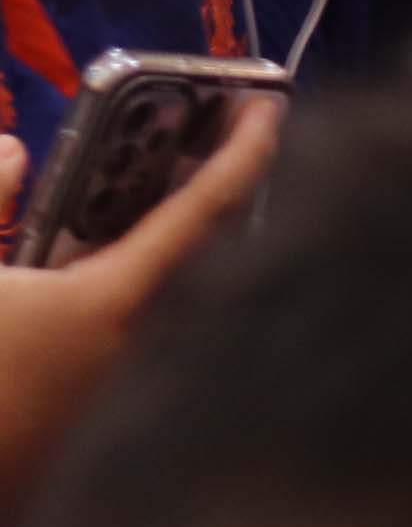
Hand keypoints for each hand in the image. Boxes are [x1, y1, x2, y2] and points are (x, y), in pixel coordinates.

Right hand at [0, 103, 280, 518]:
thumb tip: (15, 150)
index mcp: (110, 303)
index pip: (202, 210)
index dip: (243, 150)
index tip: (271, 103)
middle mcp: (145, 350)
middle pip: (213, 254)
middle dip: (222, 190)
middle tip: (226, 130)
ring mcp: (136, 390)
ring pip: (191, 300)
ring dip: (191, 243)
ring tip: (175, 185)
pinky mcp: (118, 424)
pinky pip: (163, 340)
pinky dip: (162, 292)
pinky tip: (124, 264)